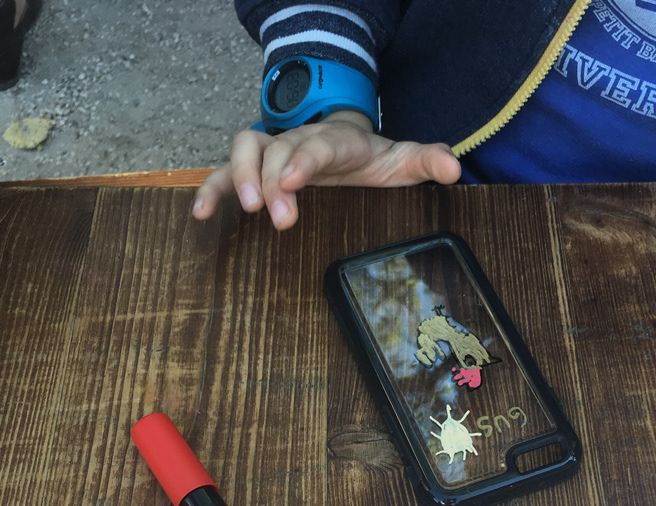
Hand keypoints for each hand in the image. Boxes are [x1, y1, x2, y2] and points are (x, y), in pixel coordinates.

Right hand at [192, 111, 461, 229]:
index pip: (317, 145)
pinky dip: (212, 189)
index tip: (292, 182)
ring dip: (239, 178)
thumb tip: (454, 169)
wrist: (342, 138)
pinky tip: (201, 214)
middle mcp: (297, 142)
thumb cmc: (368, 156)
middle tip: (278, 216)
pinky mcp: (254, 171)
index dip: (303, 161)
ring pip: (245, 150)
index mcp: (334, 142)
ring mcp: (272, 153)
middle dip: (271, 180)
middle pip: (276, 149)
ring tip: (242, 210)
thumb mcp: (401, 159)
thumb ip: (426, 161)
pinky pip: (226, 173)